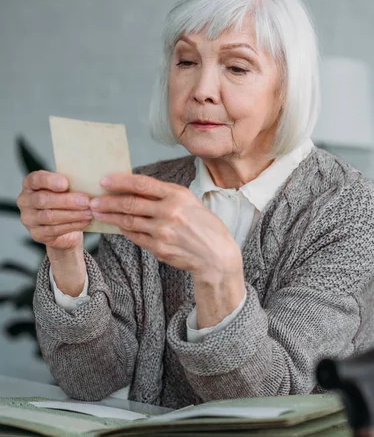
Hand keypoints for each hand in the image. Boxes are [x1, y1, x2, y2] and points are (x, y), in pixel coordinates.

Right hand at [17, 170, 92, 250]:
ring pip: (50, 216)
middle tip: (86, 201)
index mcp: (30, 184)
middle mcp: (25, 201)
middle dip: (67, 201)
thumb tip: (87, 183)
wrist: (64, 227)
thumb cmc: (65, 202)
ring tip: (89, 212)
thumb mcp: (67, 189)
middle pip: (43, 200)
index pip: (35, 179)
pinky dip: (72, 225)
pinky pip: (54, 230)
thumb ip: (70, 184)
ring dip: (73, 214)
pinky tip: (85, 221)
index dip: (49, 181)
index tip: (66, 183)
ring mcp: (28, 219)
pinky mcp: (36, 234)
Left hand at [89, 173, 241, 277]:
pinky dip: (124, 230)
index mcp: (177, 195)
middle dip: (107, 201)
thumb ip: (165, 195)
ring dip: (110, 216)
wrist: (216, 255)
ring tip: (97, 213)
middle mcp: (169, 212)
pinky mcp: (159, 248)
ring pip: (128, 221)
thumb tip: (136, 189)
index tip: (103, 180)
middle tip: (93, 200)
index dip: (119, 181)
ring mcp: (163, 231)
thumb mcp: (190, 202)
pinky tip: (117, 226)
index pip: (141, 184)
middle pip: (130, 204)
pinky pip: (135, 237)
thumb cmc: (204, 226)